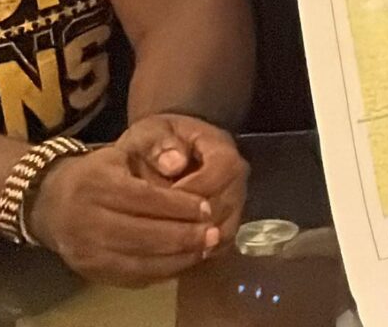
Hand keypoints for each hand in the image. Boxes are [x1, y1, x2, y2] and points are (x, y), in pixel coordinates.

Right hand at [23, 145, 223, 286]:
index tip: (207, 208)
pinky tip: (182, 262)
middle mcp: (87, 219)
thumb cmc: (96, 173)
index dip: (179, 206)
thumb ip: (153, 154)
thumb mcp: (121, 152)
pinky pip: (131, 277)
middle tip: (215, 234)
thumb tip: (181, 164)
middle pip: (144, 235)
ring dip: (177, 258)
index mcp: (96, 184)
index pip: (145, 199)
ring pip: (139, 261)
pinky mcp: (89, 271)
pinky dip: (161, 272)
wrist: (50, 202)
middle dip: (184, 237)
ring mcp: (86, 250)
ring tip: (205, 249)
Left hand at [121, 113, 247, 241]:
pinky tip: (171, 253)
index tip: (160, 198)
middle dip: (192, 218)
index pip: (222, 169)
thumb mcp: (151, 134)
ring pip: (225, 229)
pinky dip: (197, 251)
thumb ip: (159, 144)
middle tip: (156, 228)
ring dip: (195, 240)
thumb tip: (173, 164)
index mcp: (223, 149)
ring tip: (161, 243)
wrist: (161, 155)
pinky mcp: (227, 224)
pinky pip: (219, 245)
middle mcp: (237, 178)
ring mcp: (235, 204)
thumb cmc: (155, 144)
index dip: (194, 187)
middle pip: (226, 204)